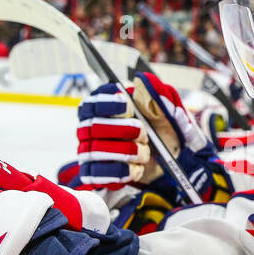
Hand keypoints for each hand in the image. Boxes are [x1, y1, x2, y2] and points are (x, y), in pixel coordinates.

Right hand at [76, 72, 231, 208]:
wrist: (166, 158)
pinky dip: (121, 171)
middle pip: (94, 127)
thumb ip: (154, 94)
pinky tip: (137, 168)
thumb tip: (142, 80)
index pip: (94, 102)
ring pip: (96, 151)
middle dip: (124, 130)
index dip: (110, 104)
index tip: (129, 107)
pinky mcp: (92, 172)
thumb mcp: (163, 110)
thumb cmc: (158, 128)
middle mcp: (89, 127)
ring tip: (145, 152)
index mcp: (102, 105)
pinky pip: (97, 174)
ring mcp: (88, 150)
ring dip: (126, 152)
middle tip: (143, 133)